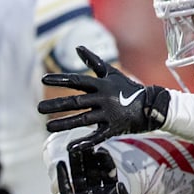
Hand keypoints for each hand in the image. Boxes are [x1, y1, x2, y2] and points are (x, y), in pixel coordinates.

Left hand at [39, 46, 170, 149]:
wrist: (154, 106)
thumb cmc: (129, 88)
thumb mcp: (111, 73)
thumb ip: (93, 61)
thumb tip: (77, 47)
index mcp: (102, 85)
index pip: (77, 81)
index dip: (60, 79)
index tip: (43, 78)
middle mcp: (104, 99)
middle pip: (76, 102)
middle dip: (56, 105)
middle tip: (39, 108)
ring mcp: (109, 115)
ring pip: (83, 120)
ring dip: (64, 123)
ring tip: (48, 126)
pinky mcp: (114, 129)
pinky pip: (96, 137)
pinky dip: (84, 142)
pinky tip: (70, 147)